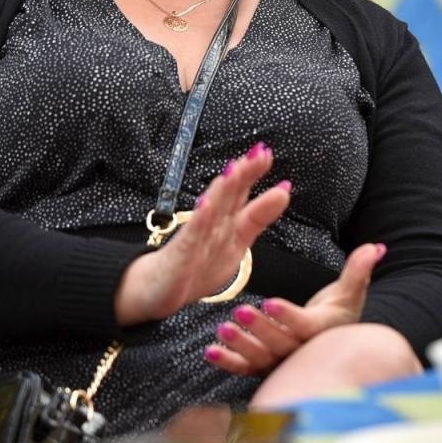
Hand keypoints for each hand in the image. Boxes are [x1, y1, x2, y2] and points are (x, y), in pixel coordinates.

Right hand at [114, 144, 289, 324]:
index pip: (243, 194)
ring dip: (222, 190)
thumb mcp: (236, 243)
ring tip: (234, 170)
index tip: (266, 154)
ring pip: (211, 210)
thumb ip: (257, 217)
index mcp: (228, 224)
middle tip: (259, 153)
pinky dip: (199, 221)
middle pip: (229, 196)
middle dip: (244, 174)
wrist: (157, 289)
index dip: (254, 176)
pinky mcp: (180, 254)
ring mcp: (194, 238)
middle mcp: (212, 226)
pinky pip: (191, 236)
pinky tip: (205, 205)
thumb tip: (283, 191)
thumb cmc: (196, 265)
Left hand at [203, 243, 385, 375]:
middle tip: (238, 311)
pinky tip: (210, 352)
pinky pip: (245, 368)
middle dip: (259, 328)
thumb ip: (358, 271)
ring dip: (240, 345)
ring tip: (222, 328)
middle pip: (279, 343)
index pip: (305, 326)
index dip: (288, 316)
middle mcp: (301, 351)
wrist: (332, 346)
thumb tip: (375, 248)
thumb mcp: (350, 292)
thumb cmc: (340, 313)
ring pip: (260, 357)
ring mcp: (282, 362)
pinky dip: (227, 362)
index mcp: (321, 331)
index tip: (270, 302)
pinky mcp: (265, 367)